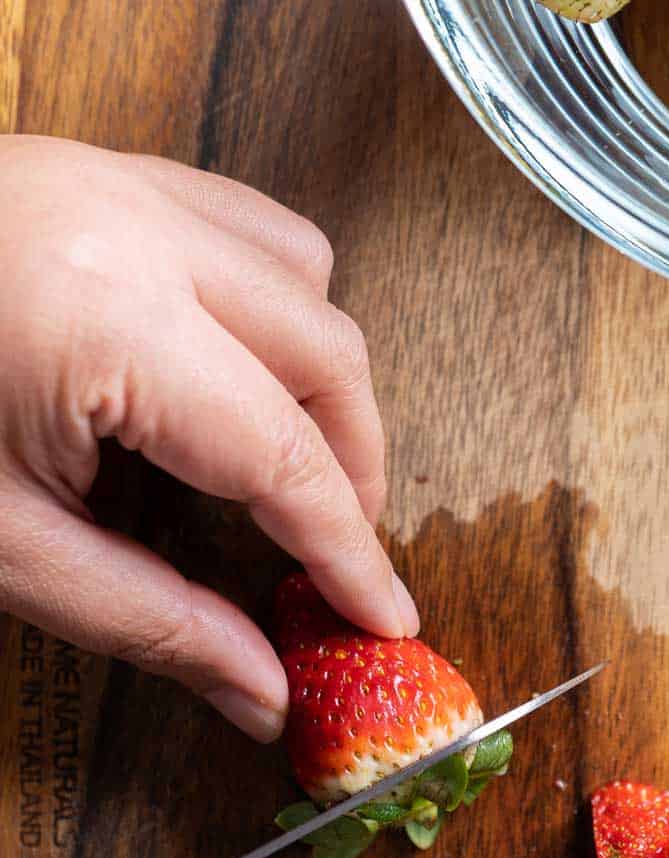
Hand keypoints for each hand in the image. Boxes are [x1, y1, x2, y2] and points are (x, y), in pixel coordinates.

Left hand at [0, 136, 417, 740]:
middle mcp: (135, 229)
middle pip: (329, 355)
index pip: (285, 455)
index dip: (348, 549)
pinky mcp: (97, 170)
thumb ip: (148, 622)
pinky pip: (243, 225)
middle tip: (328, 563)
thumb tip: (262, 687)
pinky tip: (234, 375)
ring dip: (322, 382)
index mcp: (108, 322)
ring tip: (287, 472)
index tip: (382, 617)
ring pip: (306, 277)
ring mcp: (118, 182)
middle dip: (353, 468)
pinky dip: (273, 306)